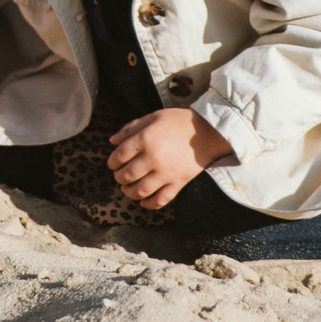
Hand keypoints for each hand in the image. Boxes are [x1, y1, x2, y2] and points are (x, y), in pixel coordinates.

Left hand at [107, 108, 230, 209]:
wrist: (208, 131)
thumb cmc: (178, 121)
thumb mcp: (153, 117)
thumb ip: (130, 128)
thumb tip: (112, 141)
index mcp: (145, 139)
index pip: (119, 156)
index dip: (112, 162)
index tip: (112, 164)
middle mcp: (153, 158)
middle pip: (127, 175)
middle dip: (119, 177)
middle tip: (119, 176)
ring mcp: (166, 173)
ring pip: (140, 191)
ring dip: (129, 192)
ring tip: (127, 188)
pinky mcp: (178, 182)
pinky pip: (161, 199)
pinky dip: (149, 204)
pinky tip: (143, 202)